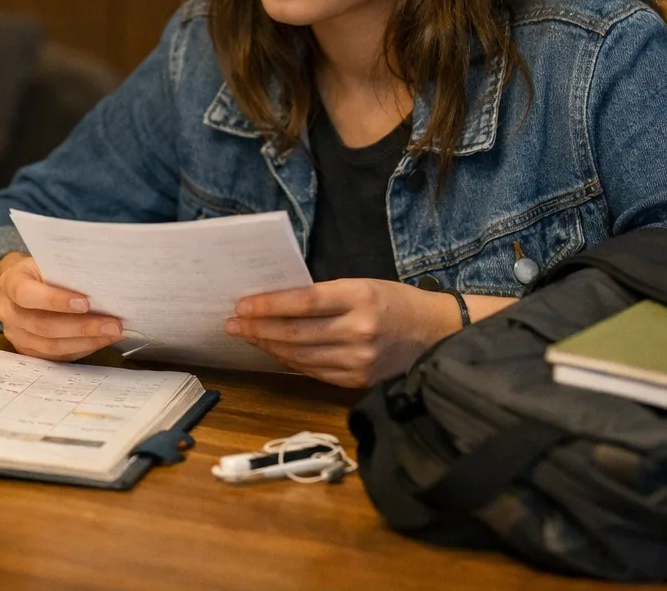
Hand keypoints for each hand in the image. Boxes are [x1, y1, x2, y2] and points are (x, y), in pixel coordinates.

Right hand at [0, 252, 122, 360]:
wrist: (24, 286)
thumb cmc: (43, 271)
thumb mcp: (49, 262)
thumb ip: (67, 273)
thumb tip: (104, 286)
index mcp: (10, 283)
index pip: (27, 294)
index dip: (55, 300)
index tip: (86, 302)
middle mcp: (8, 312)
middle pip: (43, 325)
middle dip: (82, 327)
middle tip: (113, 324)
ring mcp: (15, 335)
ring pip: (52, 346)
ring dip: (87, 341)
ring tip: (112, 334)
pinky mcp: (27, 351)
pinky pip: (57, 356)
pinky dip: (82, 349)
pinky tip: (101, 341)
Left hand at [226, 279, 460, 386]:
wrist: (435, 333)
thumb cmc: (392, 301)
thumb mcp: (361, 285)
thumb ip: (323, 294)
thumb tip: (274, 301)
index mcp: (360, 298)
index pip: (303, 302)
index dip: (267, 305)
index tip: (241, 305)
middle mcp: (359, 331)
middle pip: (296, 333)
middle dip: (258, 328)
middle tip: (232, 323)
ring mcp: (359, 361)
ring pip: (300, 356)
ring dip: (268, 346)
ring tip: (246, 336)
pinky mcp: (359, 381)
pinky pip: (313, 372)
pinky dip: (289, 361)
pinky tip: (273, 351)